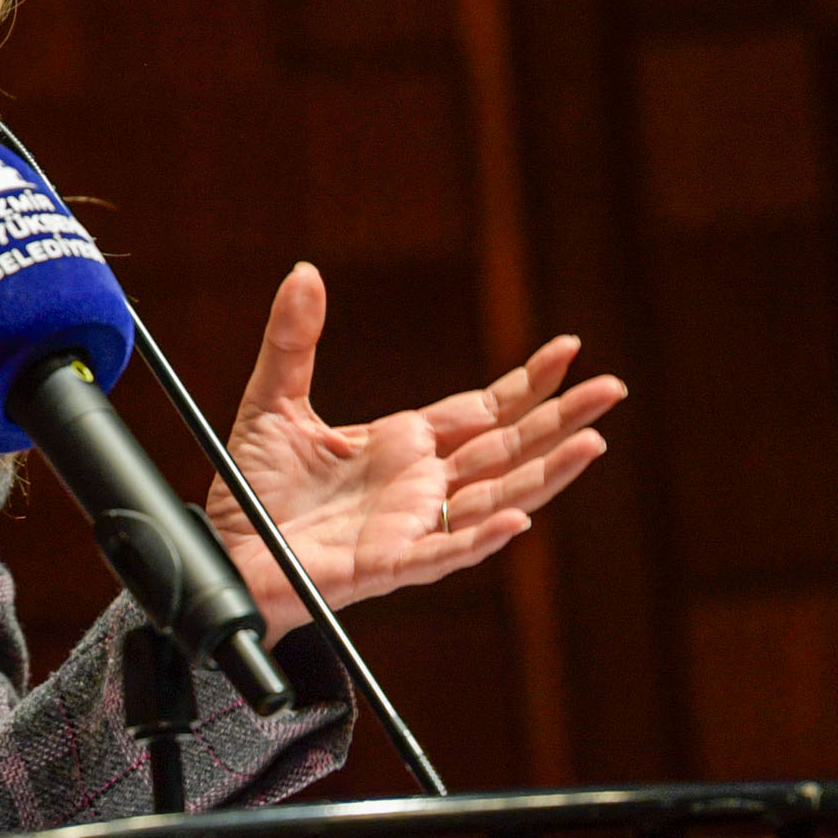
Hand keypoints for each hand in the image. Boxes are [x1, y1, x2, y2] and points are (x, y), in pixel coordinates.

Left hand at [199, 263, 624, 634]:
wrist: (225, 552)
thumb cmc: (251, 488)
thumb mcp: (272, 400)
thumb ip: (293, 339)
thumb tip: (304, 272)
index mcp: (402, 446)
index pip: (482, 411)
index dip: (527, 383)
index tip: (569, 350)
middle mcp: (419, 486)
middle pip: (507, 449)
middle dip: (560, 419)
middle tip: (613, 389)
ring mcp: (411, 526)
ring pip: (495, 498)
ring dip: (546, 474)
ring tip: (593, 442)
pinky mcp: (387, 565)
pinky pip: (444, 553)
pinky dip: (481, 538)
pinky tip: (517, 520)